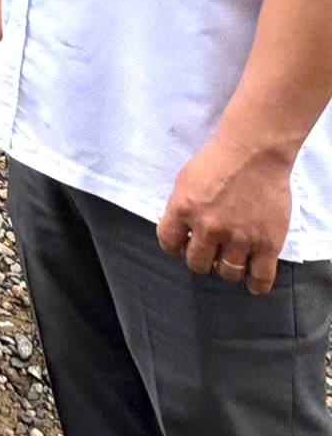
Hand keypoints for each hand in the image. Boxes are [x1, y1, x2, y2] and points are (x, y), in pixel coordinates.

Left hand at [156, 135, 292, 293]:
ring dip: (227, 268)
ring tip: (232, 258)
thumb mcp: (184, 180)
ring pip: (228, 272)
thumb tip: (176, 230)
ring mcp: (239, 237)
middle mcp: (208, 227)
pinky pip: (261, 277)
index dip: (175, 247)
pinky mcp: (267, 243)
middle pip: (197, 263)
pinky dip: (256, 284)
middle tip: (211, 250)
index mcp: (183, 210)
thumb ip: (179, 207)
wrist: (254, 151)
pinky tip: (252, 281)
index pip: (167, 243)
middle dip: (202, 259)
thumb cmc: (218, 160)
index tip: (183, 245)